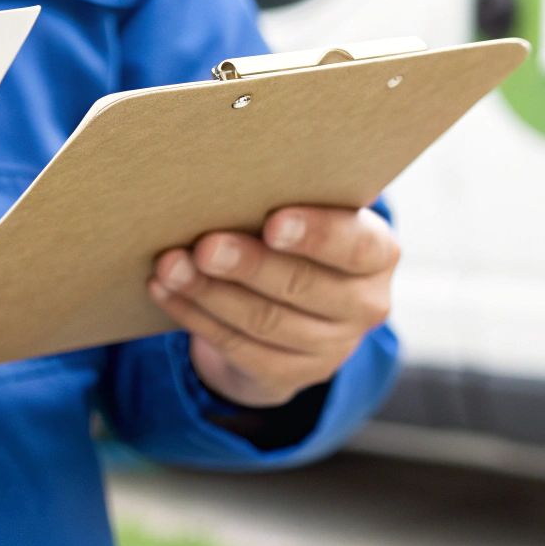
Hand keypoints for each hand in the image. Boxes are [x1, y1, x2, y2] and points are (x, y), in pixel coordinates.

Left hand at [148, 206, 397, 408]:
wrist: (298, 313)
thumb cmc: (299, 241)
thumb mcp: (312, 216)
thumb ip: (293, 198)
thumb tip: (239, 170)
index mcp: (378, 254)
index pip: (355, 246)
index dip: (316, 235)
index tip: (272, 223)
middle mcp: (365, 304)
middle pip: (303, 286)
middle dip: (248, 265)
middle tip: (204, 246)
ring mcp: (332, 347)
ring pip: (265, 321)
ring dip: (210, 292)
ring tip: (170, 266)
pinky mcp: (292, 375)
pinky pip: (238, 348)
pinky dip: (197, 317)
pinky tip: (166, 292)